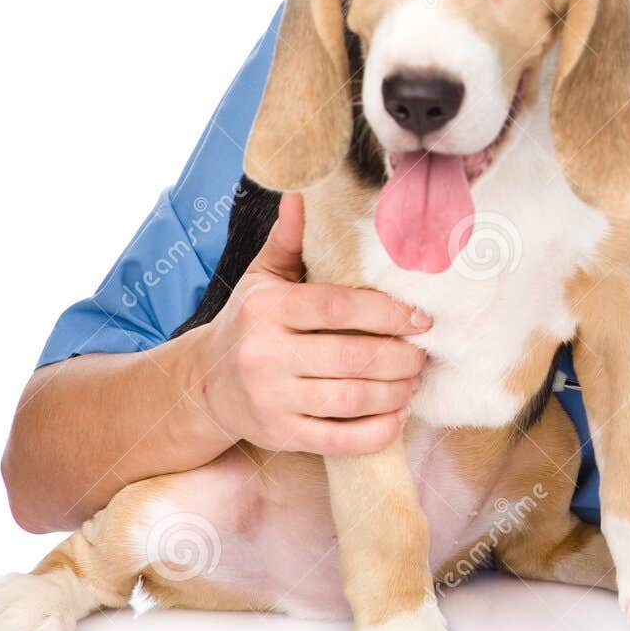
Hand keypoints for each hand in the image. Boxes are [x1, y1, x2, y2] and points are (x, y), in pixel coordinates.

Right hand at [193, 190, 430, 454]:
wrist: (205, 384)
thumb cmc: (248, 322)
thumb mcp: (262, 277)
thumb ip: (289, 238)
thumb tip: (304, 190)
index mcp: (266, 309)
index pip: (338, 307)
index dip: (387, 312)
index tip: (421, 317)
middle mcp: (264, 354)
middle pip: (352, 356)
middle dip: (401, 356)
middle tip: (424, 353)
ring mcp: (272, 399)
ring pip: (351, 399)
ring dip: (396, 392)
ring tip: (415, 380)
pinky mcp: (281, 436)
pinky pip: (340, 440)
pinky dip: (378, 430)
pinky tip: (397, 414)